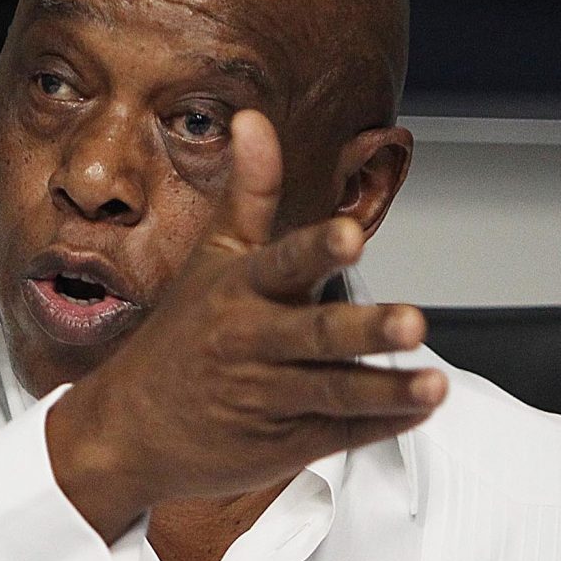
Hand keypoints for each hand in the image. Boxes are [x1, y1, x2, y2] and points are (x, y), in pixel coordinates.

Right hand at [46, 109, 445, 540]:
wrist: (126, 429)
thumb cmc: (181, 334)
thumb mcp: (212, 257)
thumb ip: (250, 192)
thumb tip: (254, 118)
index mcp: (238, 290)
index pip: (282, 263)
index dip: (318, 249)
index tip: (351, 234)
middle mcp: (251, 342)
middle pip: (316, 335)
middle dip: (365, 329)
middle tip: (415, 322)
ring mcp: (267, 397)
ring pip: (334, 391)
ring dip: (386, 389)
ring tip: (434, 384)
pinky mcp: (282, 442)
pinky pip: (338, 433)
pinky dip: (381, 424)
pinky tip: (419, 408)